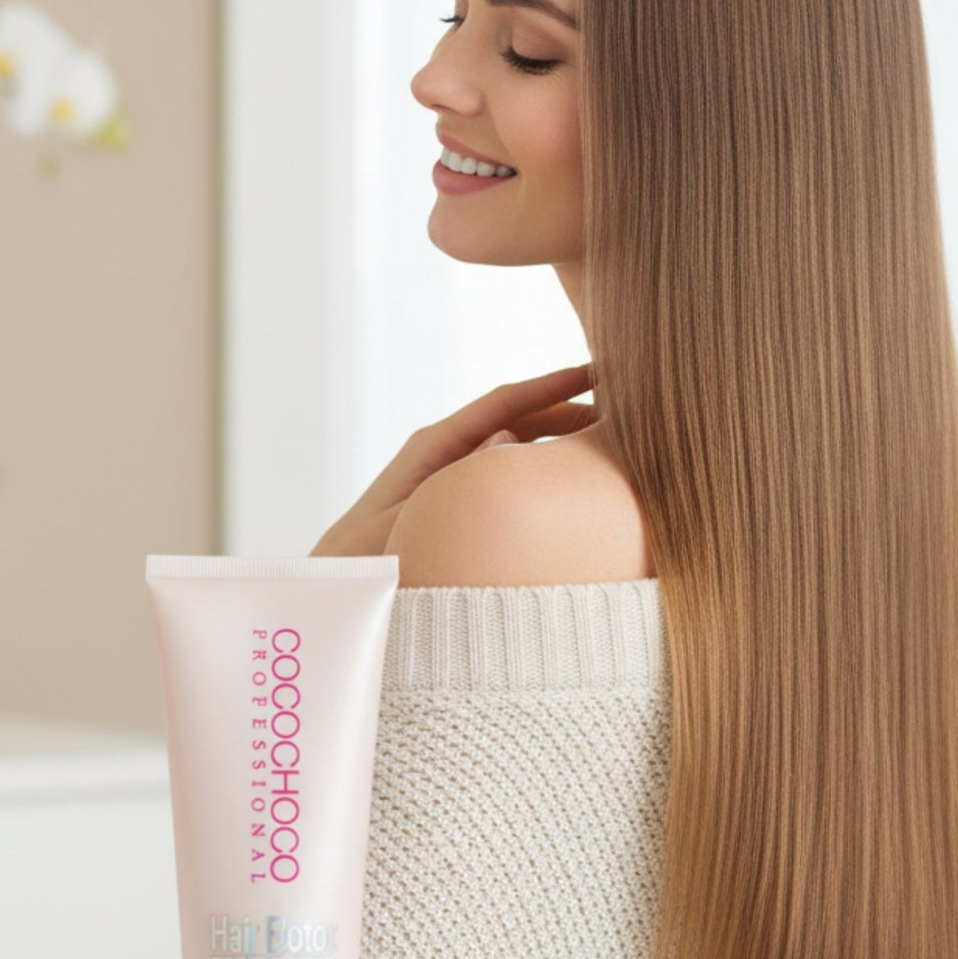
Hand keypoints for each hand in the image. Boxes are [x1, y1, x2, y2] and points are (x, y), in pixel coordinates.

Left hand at [309, 362, 596, 556]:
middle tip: (623, 413)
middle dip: (568, 411)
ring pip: (518, 449)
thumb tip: (508, 443)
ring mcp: (454, 478)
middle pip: (521, 420)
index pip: (506, 403)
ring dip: (557, 444)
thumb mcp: (406, 519)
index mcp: (434, 446)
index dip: (554, 384)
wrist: (334, 589)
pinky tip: (569, 491)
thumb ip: (455, 484)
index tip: (598, 369)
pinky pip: (506, 480)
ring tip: (608, 447)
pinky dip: (539, 476)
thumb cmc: (364, 560)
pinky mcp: (457, 503)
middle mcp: (447, 454)